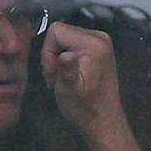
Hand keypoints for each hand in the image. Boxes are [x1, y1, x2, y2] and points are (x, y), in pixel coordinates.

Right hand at [40, 22, 125, 136]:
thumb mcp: (69, 91)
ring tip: (63, 79)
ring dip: (57, 57)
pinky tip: (70, 74)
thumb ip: (67, 70)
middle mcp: (100, 37)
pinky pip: (72, 43)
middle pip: (60, 33)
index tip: (53, 73)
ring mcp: (101, 41)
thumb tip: (64, 55)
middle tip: (57, 78)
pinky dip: (66, 57)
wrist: (103, 119)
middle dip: (52, 55)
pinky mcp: (99, 47)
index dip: (48, 52)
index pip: (56, 31)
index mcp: (93, 44)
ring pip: (64, 38)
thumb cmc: (84, 107)